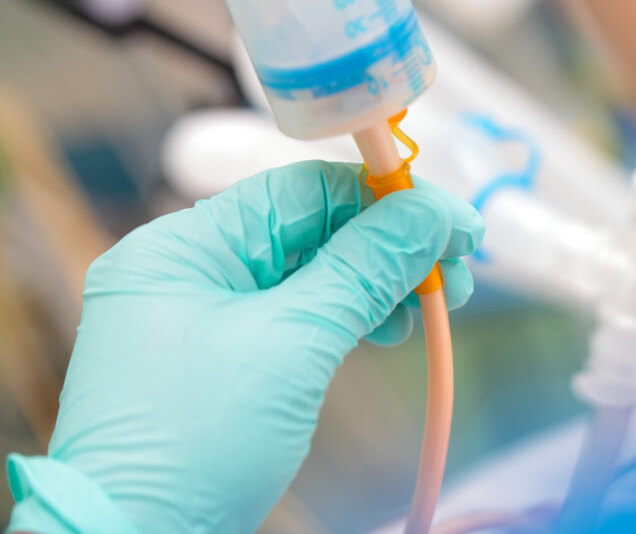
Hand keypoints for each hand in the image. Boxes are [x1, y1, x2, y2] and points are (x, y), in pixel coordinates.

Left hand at [6, 161, 483, 532]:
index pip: (299, 193)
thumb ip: (364, 270)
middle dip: (386, 248)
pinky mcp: (220, 359)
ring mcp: (200, 317)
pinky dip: (344, 318)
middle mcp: (186, 269)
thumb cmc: (194, 444)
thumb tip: (431, 214)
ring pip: (306, 275)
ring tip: (428, 308)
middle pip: (307, 231)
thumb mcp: (293, 346)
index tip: (452, 223)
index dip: (384, 200)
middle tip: (453, 275)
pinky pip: (294, 316)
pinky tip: (388, 329)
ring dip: (374, 284)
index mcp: (182, 246)